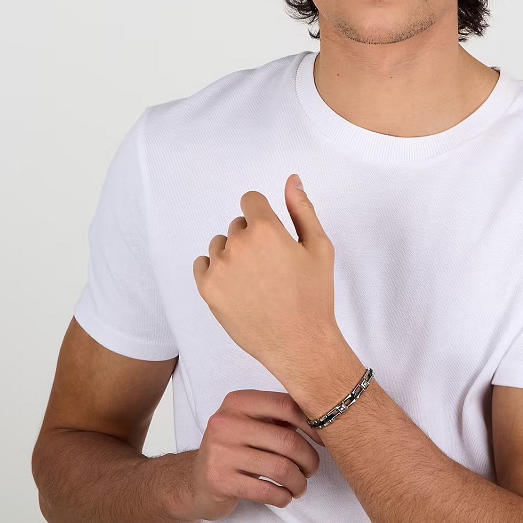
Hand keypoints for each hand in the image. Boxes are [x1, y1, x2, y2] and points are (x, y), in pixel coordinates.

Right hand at [188, 389, 325, 520]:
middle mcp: (227, 422)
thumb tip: (320, 421)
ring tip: (300, 485)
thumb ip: (278, 417)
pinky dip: (283, 497)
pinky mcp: (220, 480)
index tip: (322, 439)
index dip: (311, 423)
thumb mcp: (251, 423)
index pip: (285, 405)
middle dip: (308, 459)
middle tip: (312, 468)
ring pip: (280, 468)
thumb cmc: (233, 448)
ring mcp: (221, 452)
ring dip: (298, 481)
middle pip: (287, 440)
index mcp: (238, 401)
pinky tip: (285, 496)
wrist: (195, 480)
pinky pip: (265, 491)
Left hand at [193, 174, 339, 381]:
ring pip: (220, 244)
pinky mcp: (207, 289)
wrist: (299, 343)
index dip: (264, 216)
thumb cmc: (314, 295)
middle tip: (271, 266)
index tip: (273, 237)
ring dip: (233, 254)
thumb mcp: (319, 247)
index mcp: (267, 229)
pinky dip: (217, 271)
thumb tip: (292, 179)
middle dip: (252, 237)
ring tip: (256, 279)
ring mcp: (220, 267)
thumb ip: (302, 209)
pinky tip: (238, 287)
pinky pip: (203, 264)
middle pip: (237, 224)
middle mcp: (239, 244)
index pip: (250, 201)